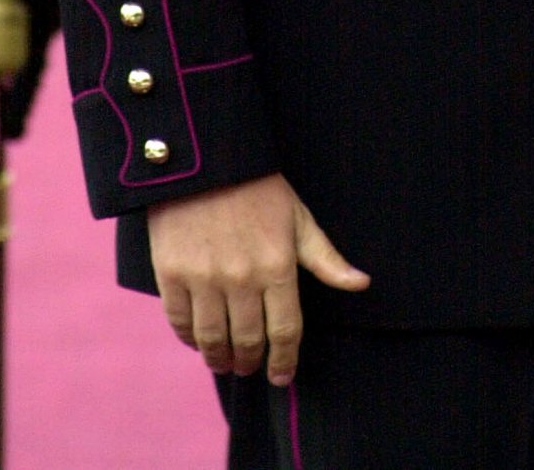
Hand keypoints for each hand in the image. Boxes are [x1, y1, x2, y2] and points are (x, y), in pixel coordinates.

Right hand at [148, 172, 368, 384]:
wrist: (206, 158)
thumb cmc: (259, 188)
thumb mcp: (299, 219)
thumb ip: (326, 259)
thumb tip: (361, 284)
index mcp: (277, 267)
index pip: (285, 331)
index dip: (284, 361)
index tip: (281, 376)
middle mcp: (241, 279)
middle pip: (248, 342)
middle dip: (252, 362)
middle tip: (251, 366)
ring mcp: (204, 278)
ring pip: (213, 340)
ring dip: (220, 358)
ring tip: (225, 361)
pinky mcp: (172, 274)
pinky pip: (181, 323)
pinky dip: (191, 339)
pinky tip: (199, 340)